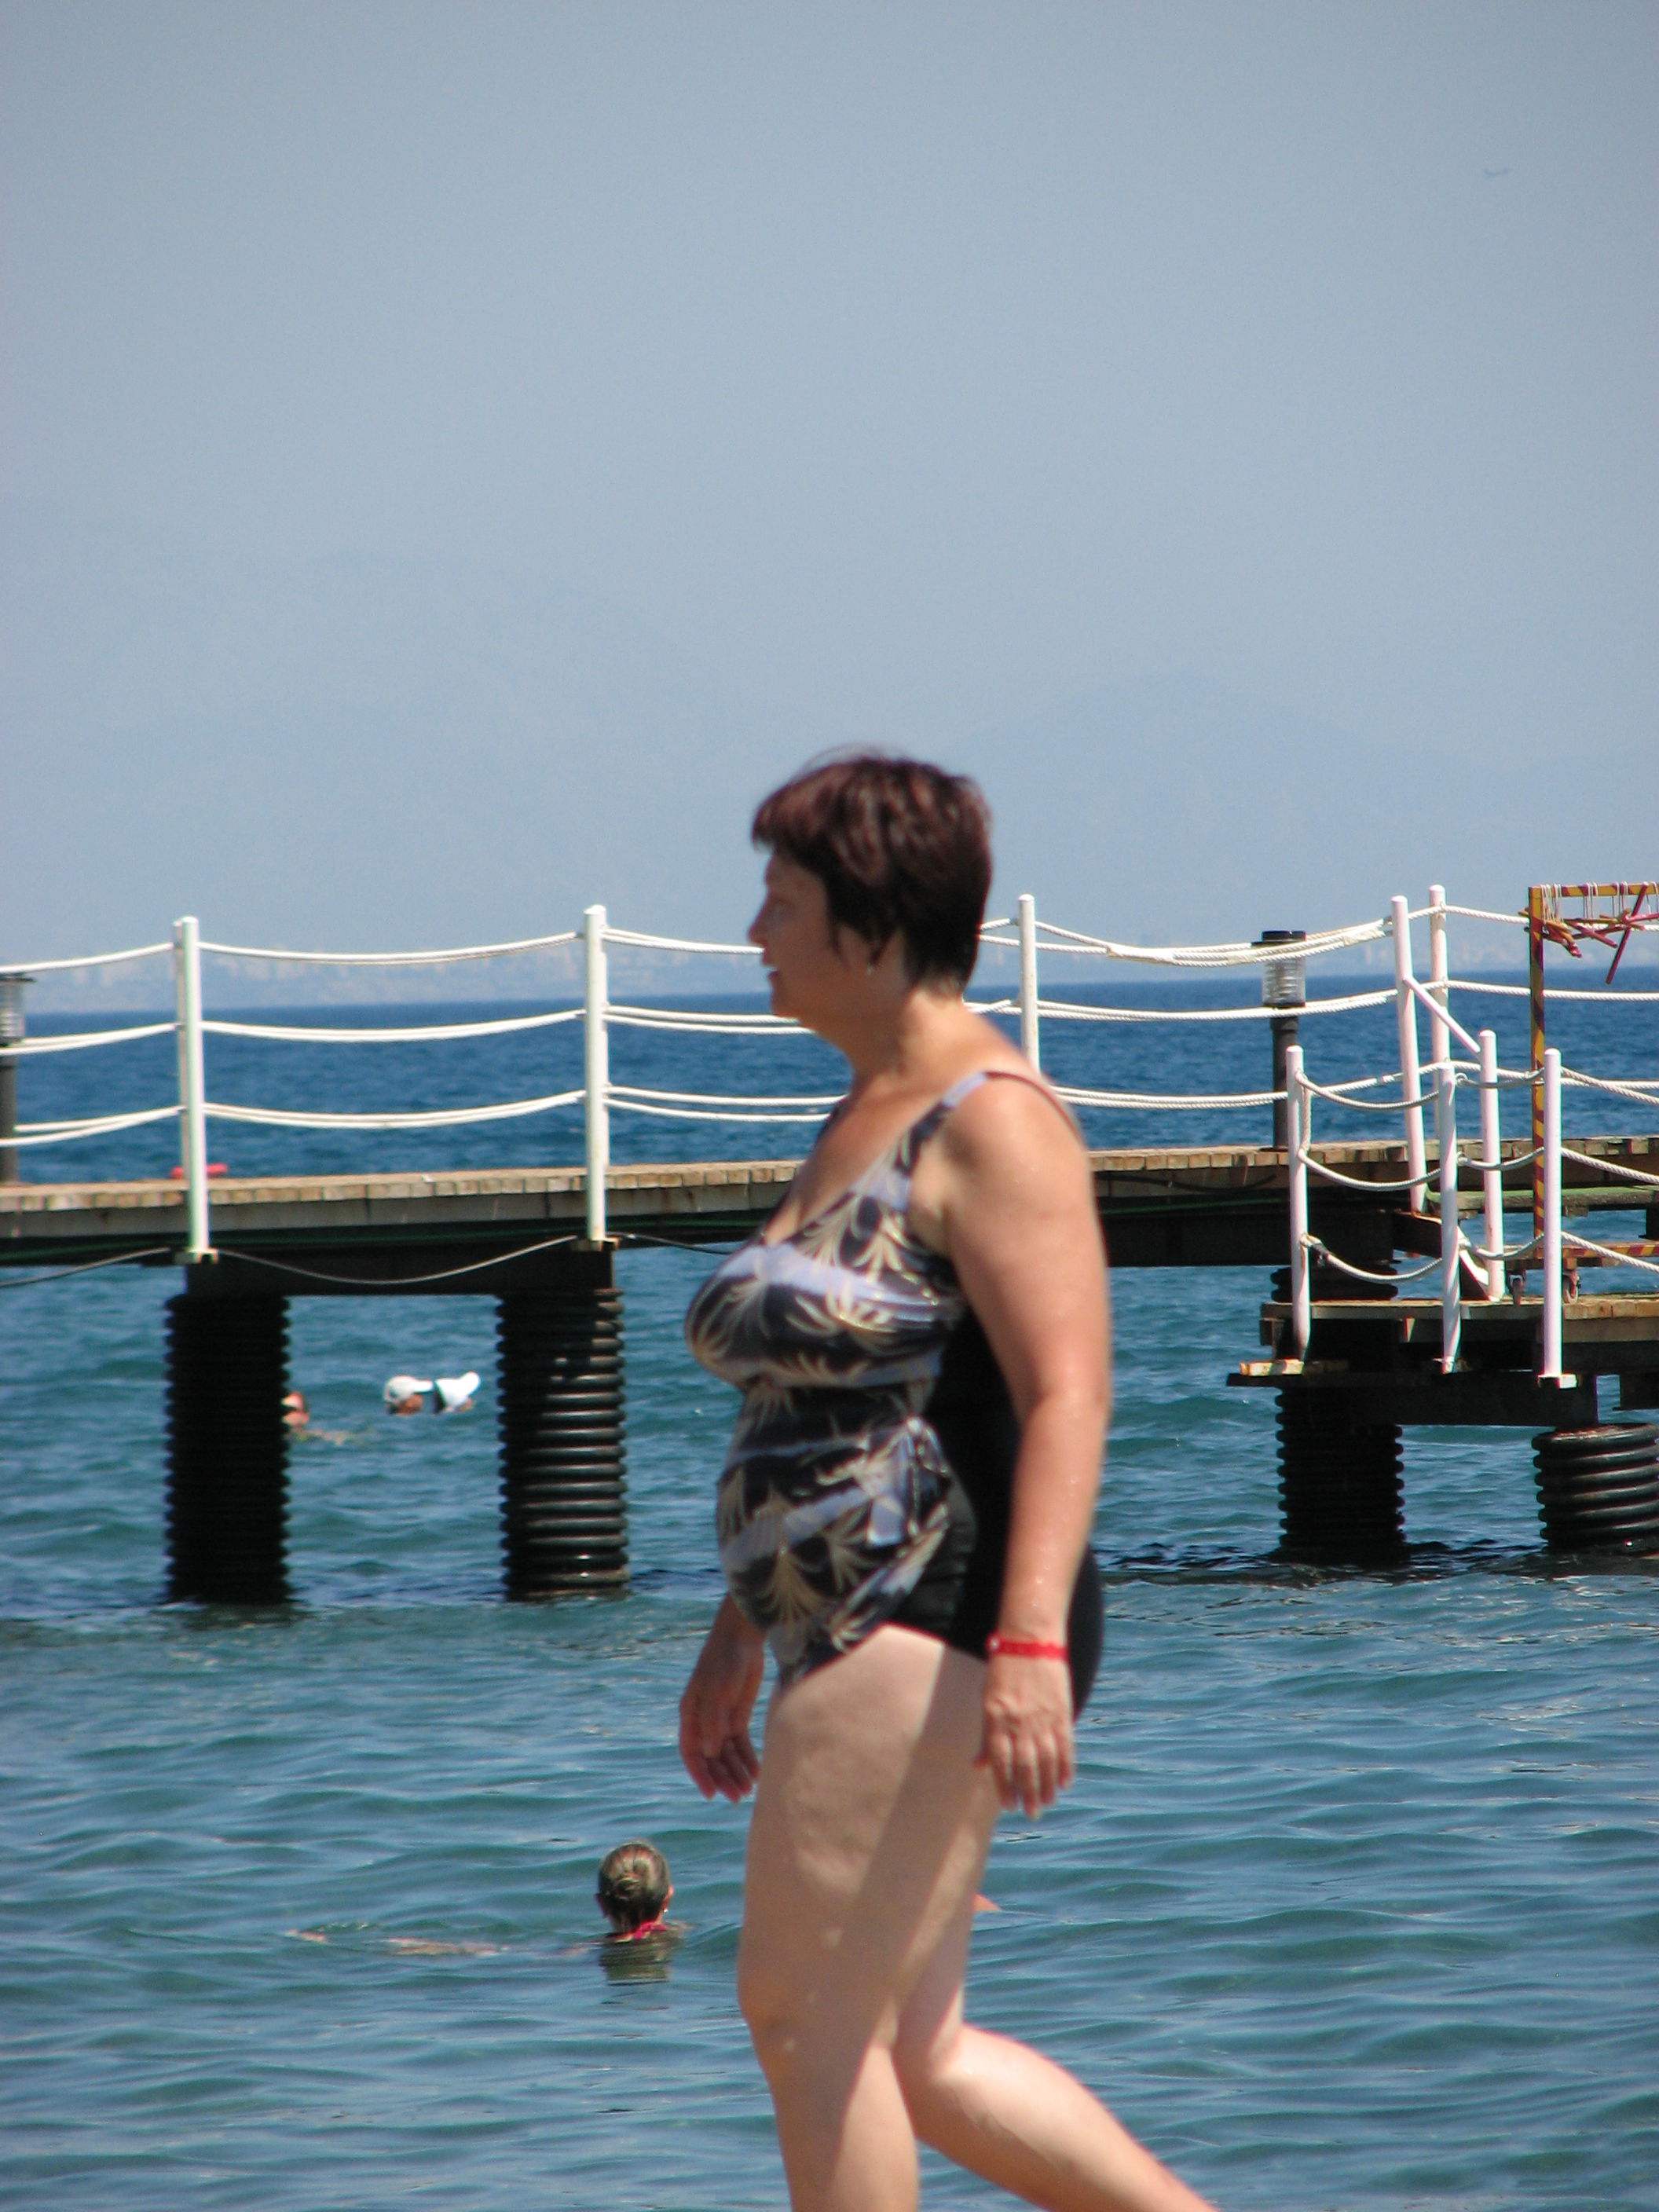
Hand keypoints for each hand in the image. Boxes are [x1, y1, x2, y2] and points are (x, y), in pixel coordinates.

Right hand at [679, 1598, 765, 1801]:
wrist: (743, 1639)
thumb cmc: (723, 1662)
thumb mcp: (716, 1692)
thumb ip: (712, 1722)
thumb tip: (710, 1753)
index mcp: (691, 1715)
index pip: (691, 1753)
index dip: (700, 1774)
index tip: (711, 1793)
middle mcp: (704, 1721)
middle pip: (711, 1758)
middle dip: (722, 1778)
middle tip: (736, 1797)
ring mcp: (721, 1719)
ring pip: (728, 1754)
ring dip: (736, 1772)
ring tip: (749, 1790)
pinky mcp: (738, 1715)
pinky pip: (742, 1744)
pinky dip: (748, 1759)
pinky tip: (757, 1772)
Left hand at [976, 1651, 1074, 1816]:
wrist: (1030, 1641)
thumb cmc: (1002, 1670)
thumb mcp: (987, 1700)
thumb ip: (986, 1735)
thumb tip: (979, 1765)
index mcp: (997, 1718)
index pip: (1000, 1760)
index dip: (1004, 1785)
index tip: (1007, 1805)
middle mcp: (1020, 1721)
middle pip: (1026, 1765)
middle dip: (1028, 1793)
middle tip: (1031, 1813)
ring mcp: (1043, 1717)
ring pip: (1047, 1760)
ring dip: (1047, 1784)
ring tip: (1047, 1802)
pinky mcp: (1062, 1712)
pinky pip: (1065, 1745)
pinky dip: (1065, 1765)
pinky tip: (1065, 1782)